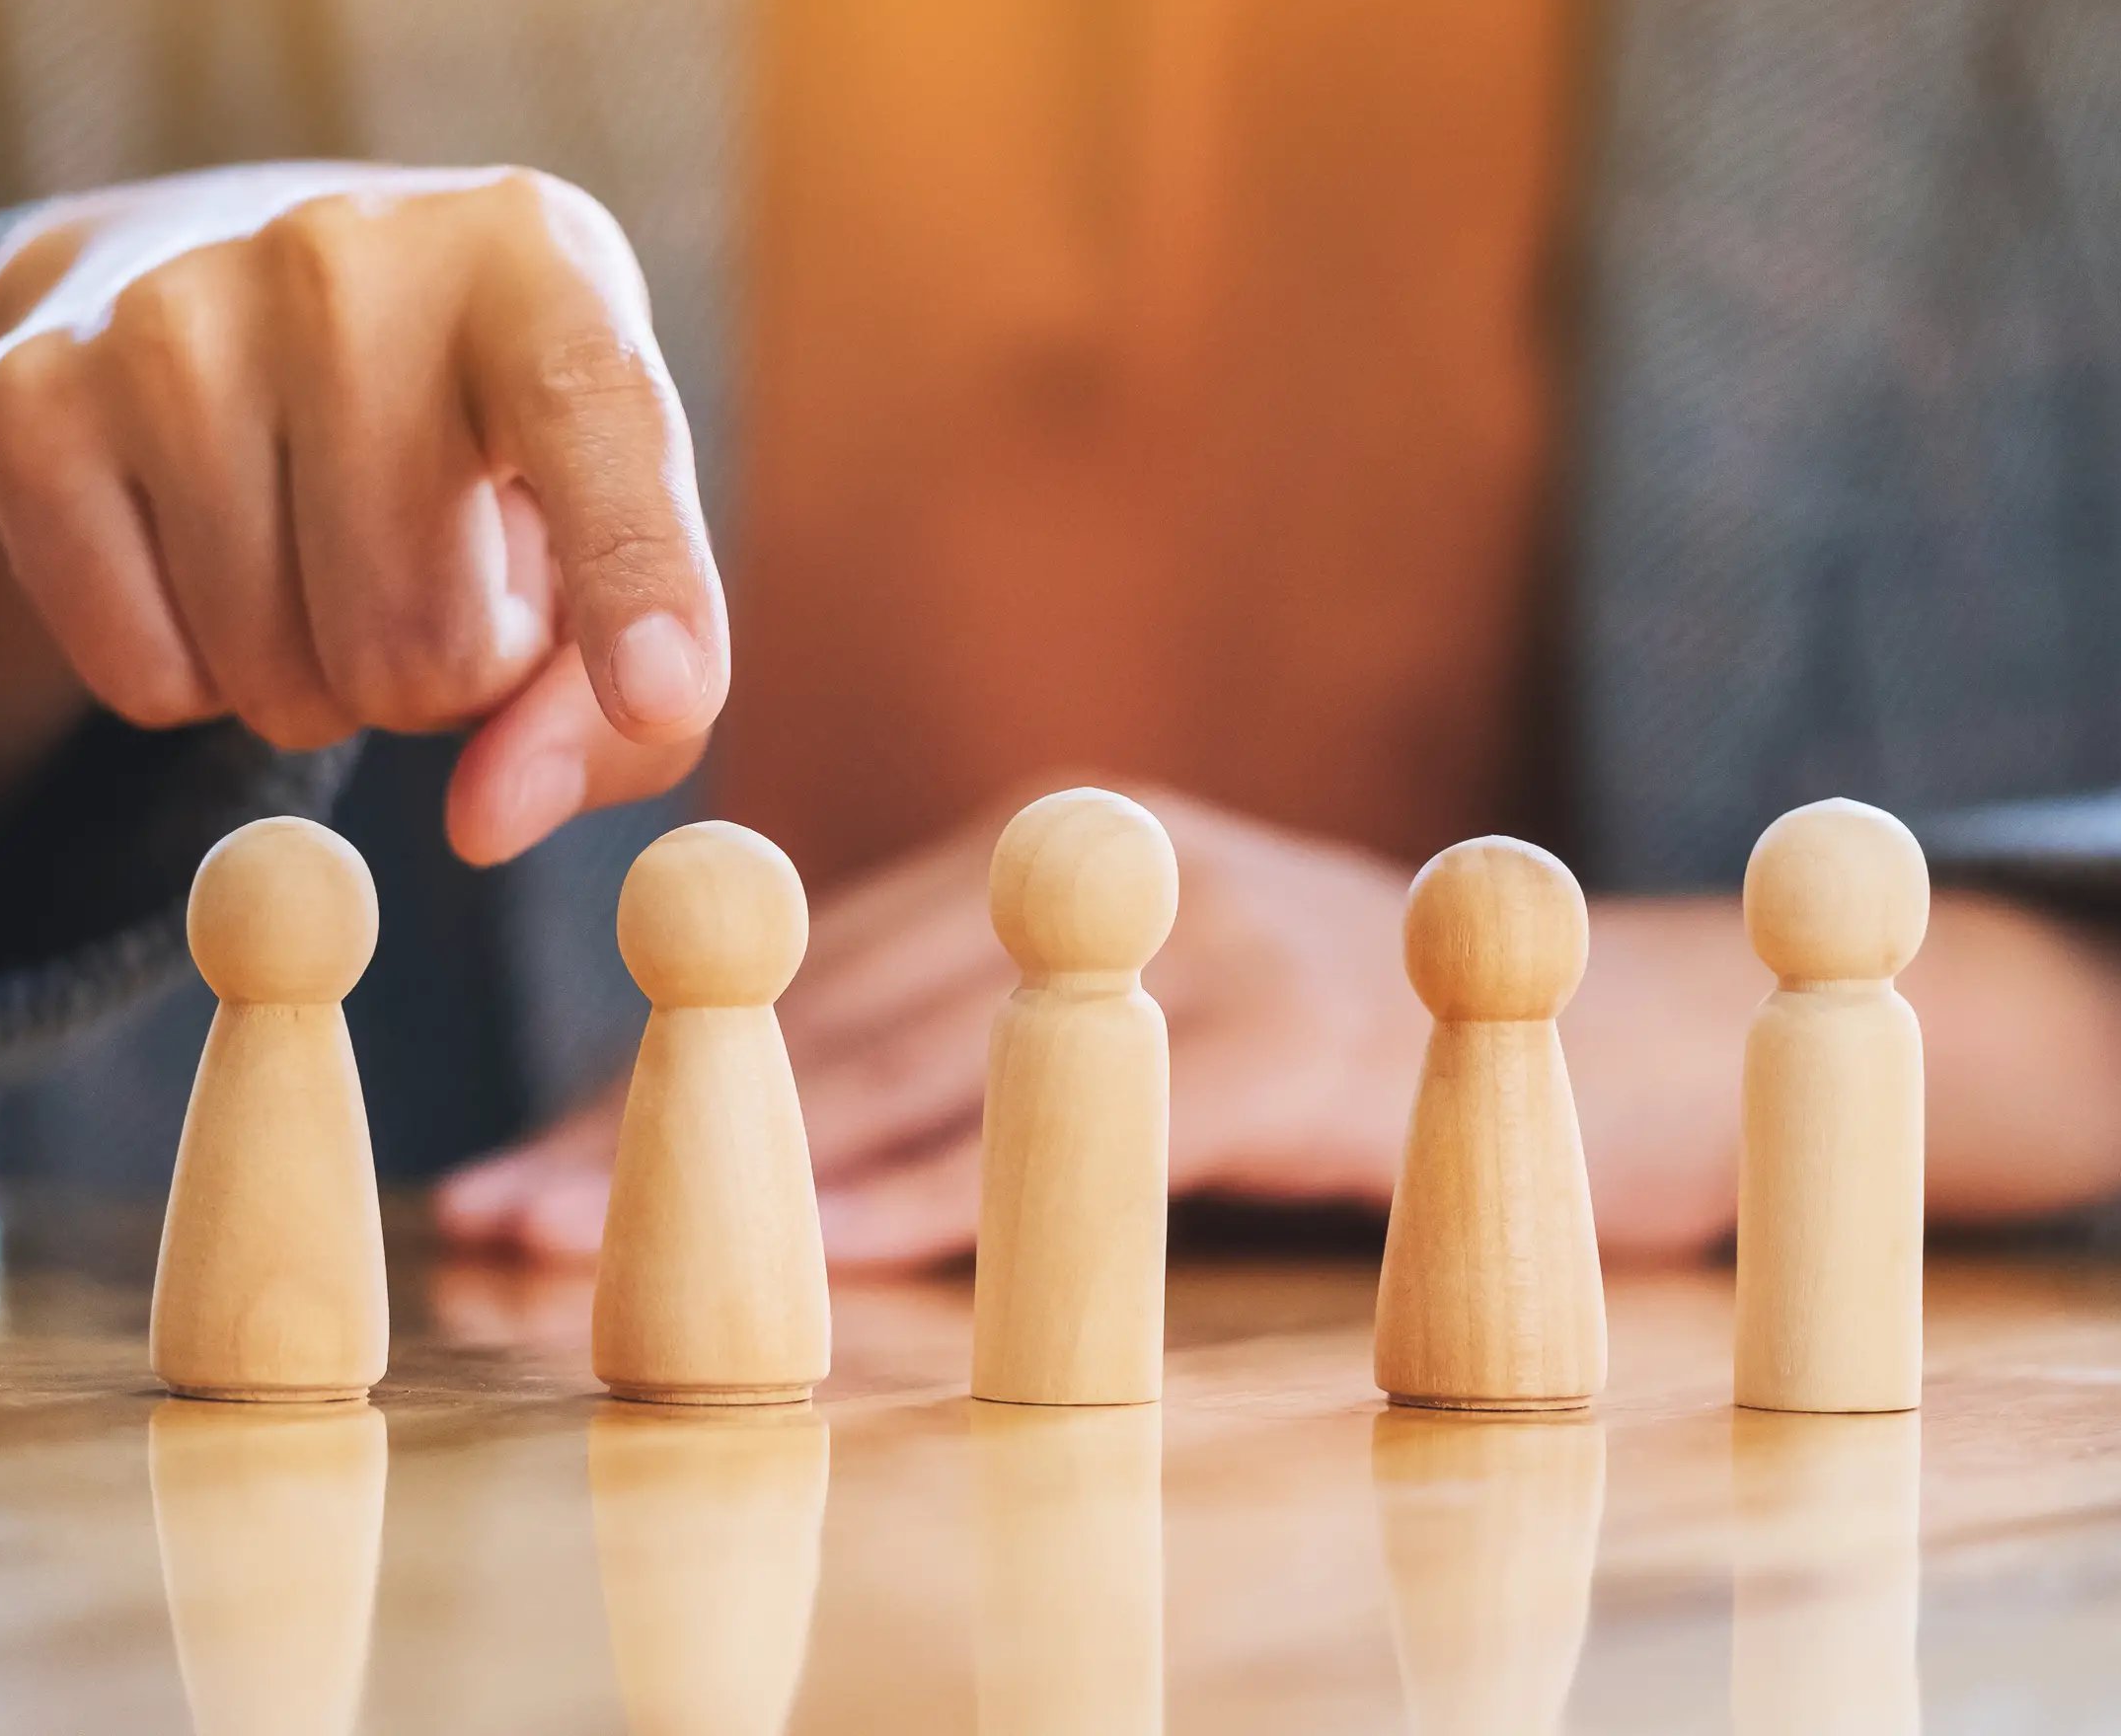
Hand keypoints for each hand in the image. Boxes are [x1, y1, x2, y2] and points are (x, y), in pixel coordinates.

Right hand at [0, 162, 724, 885]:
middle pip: (420, 639)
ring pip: (277, 676)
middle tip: (423, 570)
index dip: (637, 575)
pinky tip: (208, 555)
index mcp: (535, 257)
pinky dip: (191, 681)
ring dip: (317, 682)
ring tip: (319, 548)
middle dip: (438, 677)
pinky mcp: (26, 400)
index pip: (599, 425)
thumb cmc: (477, 444)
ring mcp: (167, 312)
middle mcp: (347, 252)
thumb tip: (486, 823)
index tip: (662, 696)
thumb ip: (628, 710)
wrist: (218, 275)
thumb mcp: (604, 539)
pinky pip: (144, 684)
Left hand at [435, 786, 1755, 1269]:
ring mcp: (1198, 934)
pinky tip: (828, 1265)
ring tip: (574, 1250)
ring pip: (923, 1059)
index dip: (657, 1077)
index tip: (514, 1174)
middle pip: (829, 1011)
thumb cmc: (1369, 1055)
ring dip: (740, 1165)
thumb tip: (813, 1176)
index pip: (810, 980)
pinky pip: (1080, 1127)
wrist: (1633, 1029)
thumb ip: (1009, 1057)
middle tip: (487, 1221)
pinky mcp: (1291, 1030)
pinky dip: (944, 1197)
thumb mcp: (1164, 1026)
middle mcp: (1105, 861)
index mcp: (1056, 856)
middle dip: (647, 1122)